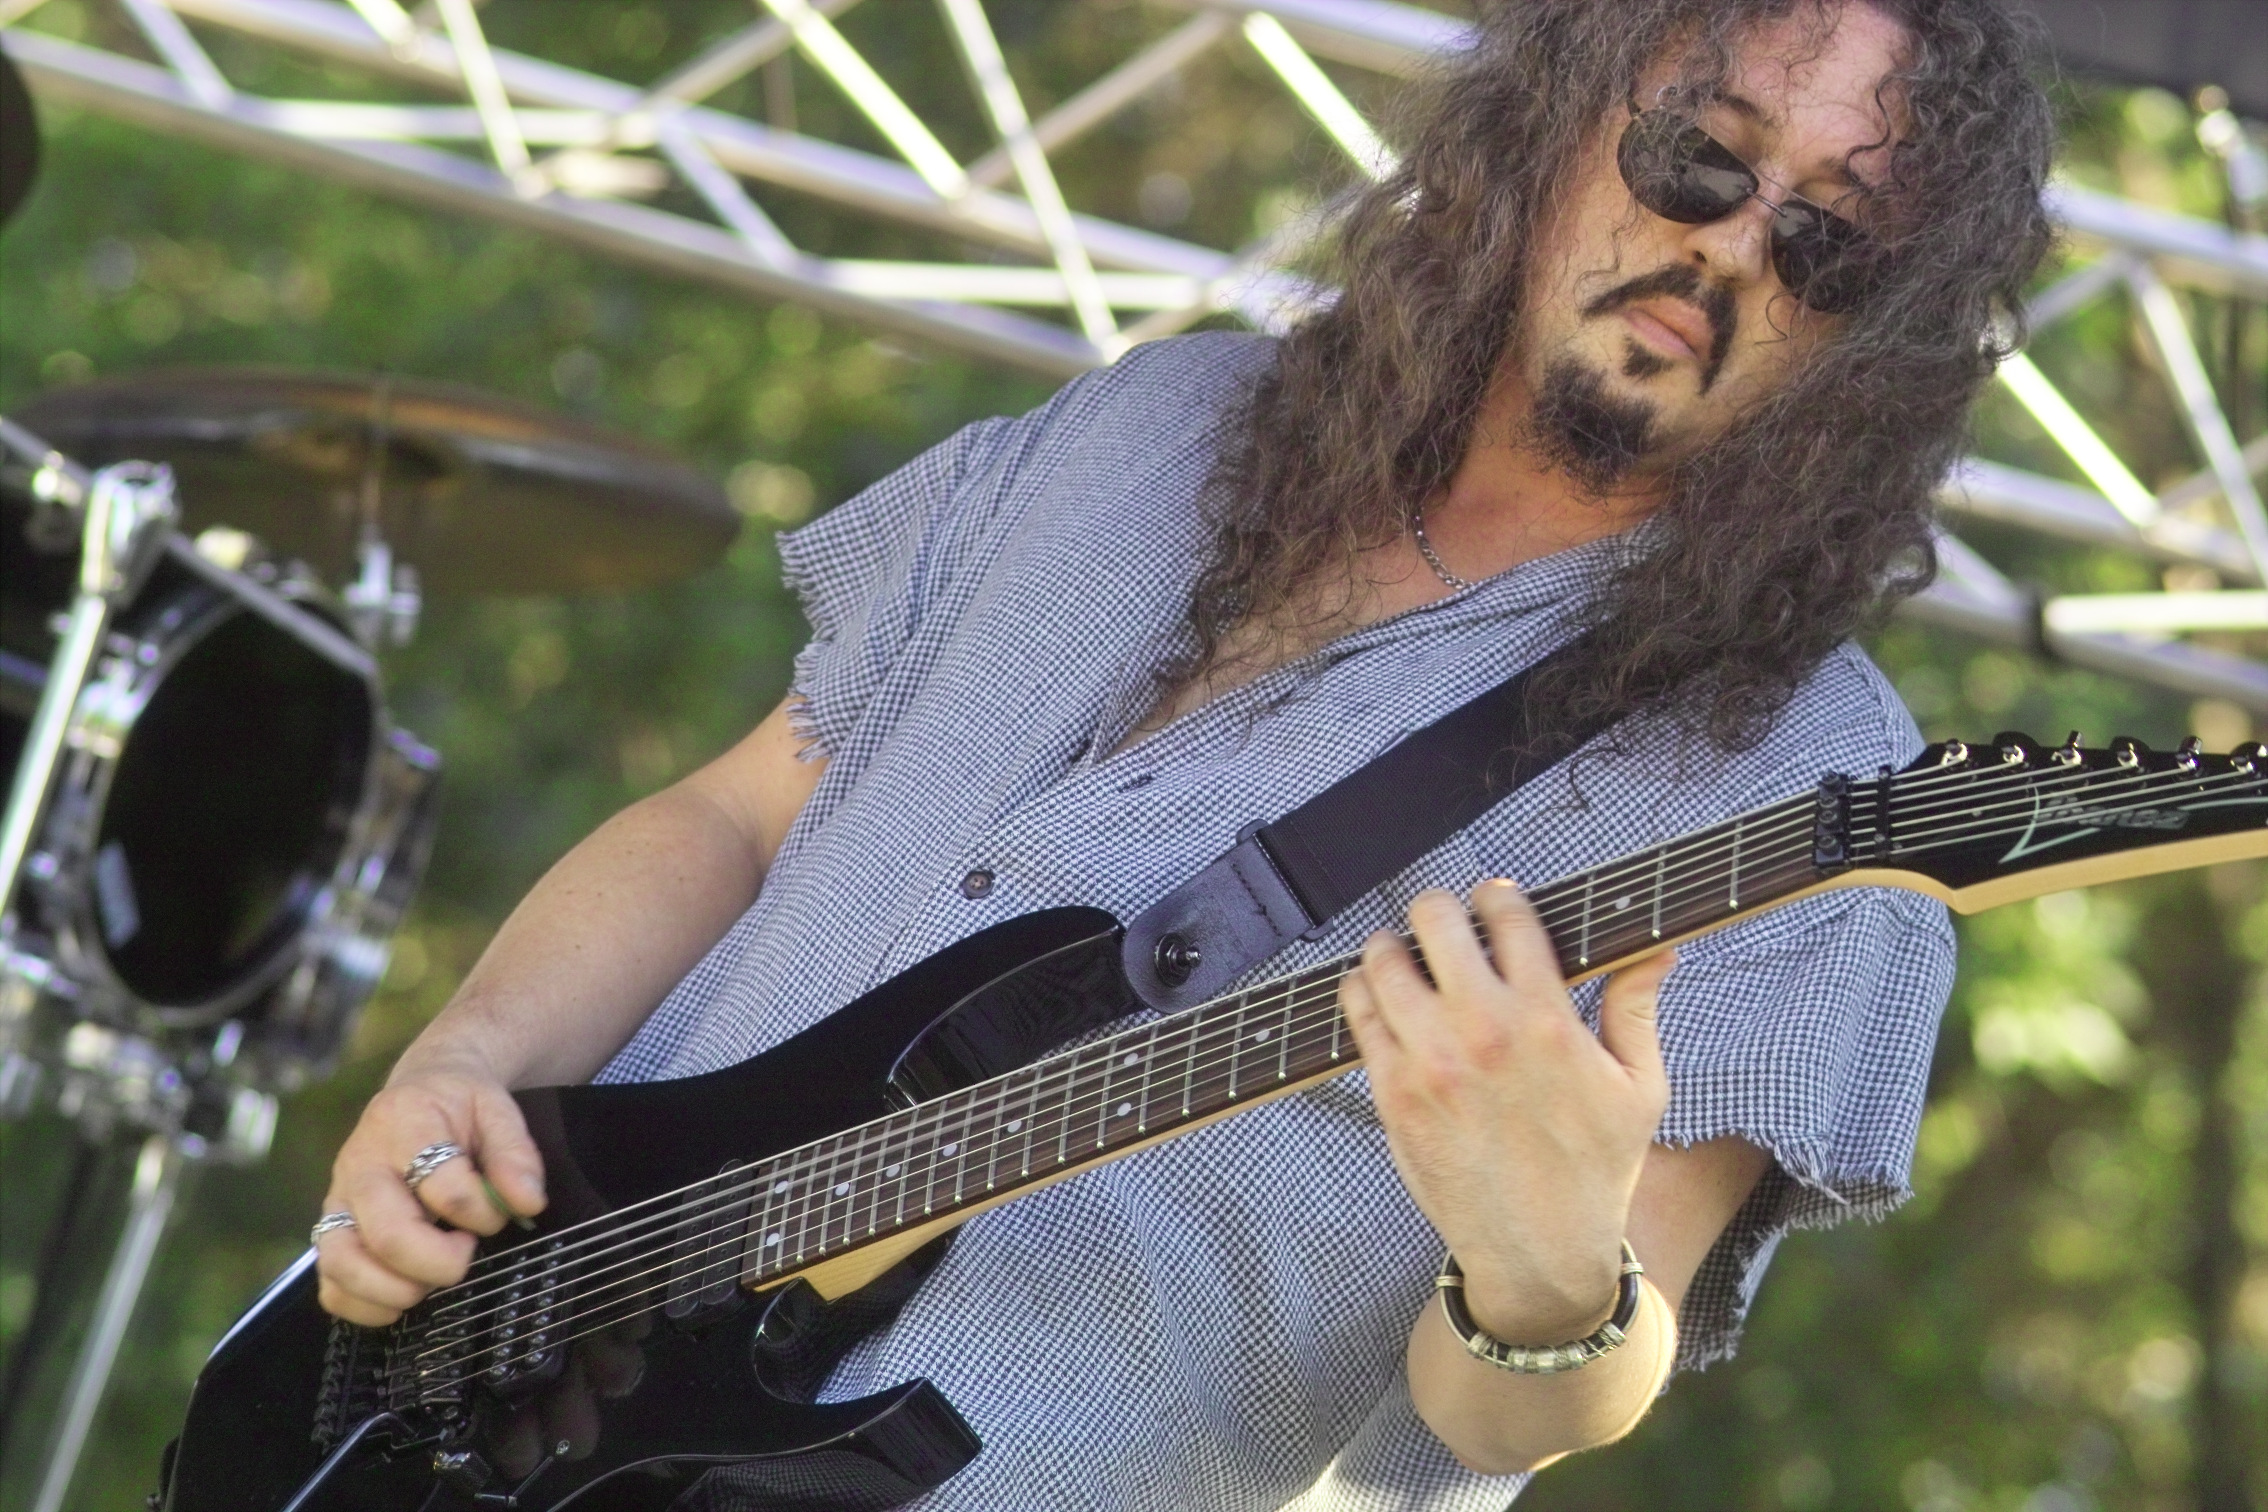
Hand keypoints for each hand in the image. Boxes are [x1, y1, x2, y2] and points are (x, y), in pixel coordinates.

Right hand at [313, 1051, 548, 1325]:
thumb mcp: (497, 1110)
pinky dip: (363, 1306)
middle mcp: (360, 1164)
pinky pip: (330, 1285)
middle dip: (438, 1263)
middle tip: (466, 1252)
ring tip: (430, 1281)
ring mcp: (337, 1200)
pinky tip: (401, 1299)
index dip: (480, 1212)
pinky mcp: (331, 1230)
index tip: (498, 1215)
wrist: (419, 1087)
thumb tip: (528, 1203)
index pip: (441, 1183)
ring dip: (396, 1290)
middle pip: (387, 1234)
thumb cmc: (460, 1105)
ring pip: (343, 1263)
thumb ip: (516, 1155)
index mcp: (404, 1124)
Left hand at [1341, 880, 1672, 1342]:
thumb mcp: (1639, 1088)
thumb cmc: (1595, 1168)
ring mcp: (1429, 1061)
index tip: (1495, 900)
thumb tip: (1659, 945)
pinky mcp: (1391, 1094)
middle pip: (1434, 919)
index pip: (1507, 915)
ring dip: (1395, 948)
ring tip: (1407, 957)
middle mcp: (1482, 1031)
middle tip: (1446, 926)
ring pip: (1383, 959)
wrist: (1540, 1252)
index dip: (1498, 897)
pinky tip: (1384, 1000)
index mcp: (1546, 1019)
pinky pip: (1358, 1014)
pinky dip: (1365, 994)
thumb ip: (1636, 1008)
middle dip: (1441, 911)